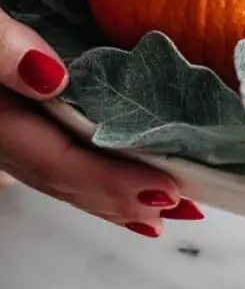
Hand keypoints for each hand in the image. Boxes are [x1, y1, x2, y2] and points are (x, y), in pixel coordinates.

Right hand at [0, 9, 202, 234]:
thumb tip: (51, 78)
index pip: (50, 156)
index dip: (107, 180)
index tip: (164, 191)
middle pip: (54, 173)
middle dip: (115, 198)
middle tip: (182, 207)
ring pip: (49, 168)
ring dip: (102, 193)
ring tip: (159, 210)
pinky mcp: (4, 106)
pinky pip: (43, 148)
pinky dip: (80, 168)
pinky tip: (110, 173)